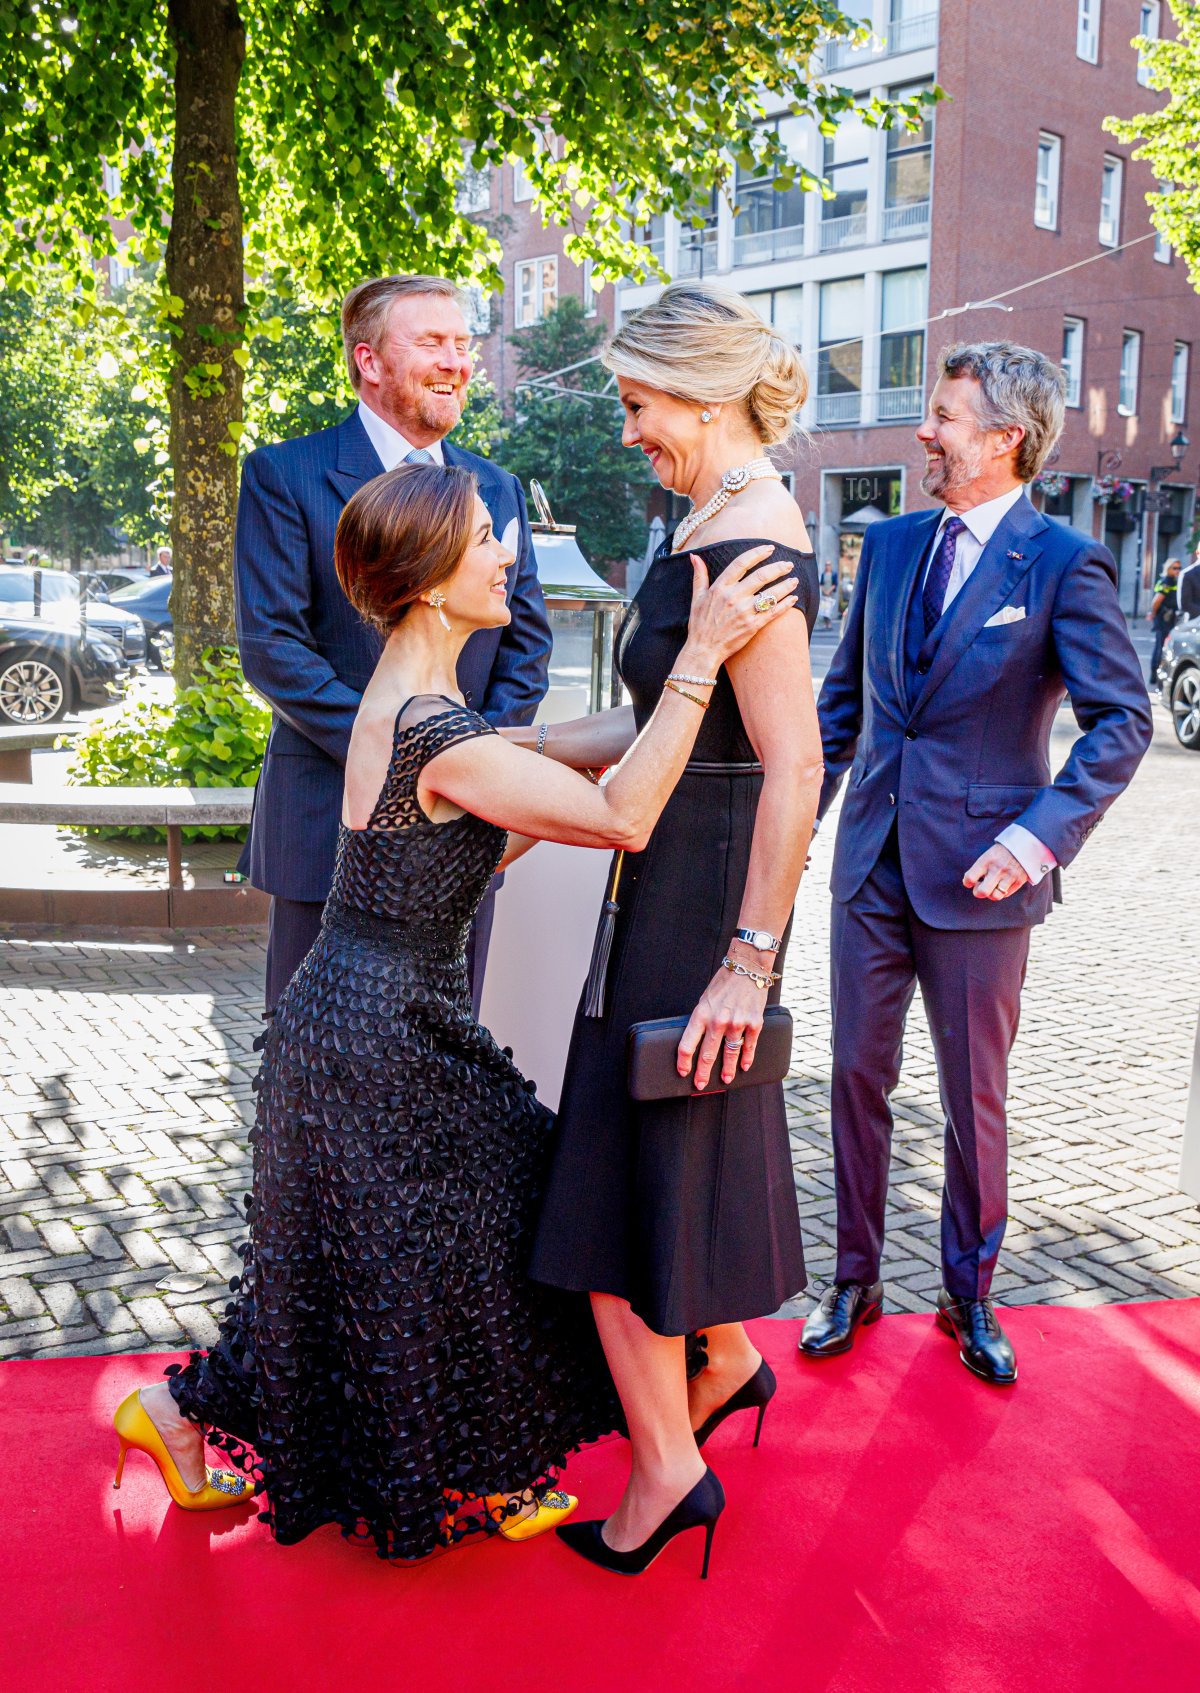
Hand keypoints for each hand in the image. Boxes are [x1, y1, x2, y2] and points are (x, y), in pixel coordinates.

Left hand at [676, 965, 769, 1090]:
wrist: (747, 967)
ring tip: (725, 1080)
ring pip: (730, 1054)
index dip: (684, 1062)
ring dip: (727, 1070)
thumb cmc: (723, 984)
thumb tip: (698, 1042)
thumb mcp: (705, 1000)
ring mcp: (738, 1023)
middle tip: (700, 1085)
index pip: (688, 1044)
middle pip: (708, 1054)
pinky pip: (749, 1046)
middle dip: (702, 1073)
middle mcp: (718, 1020)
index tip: (683, 1072)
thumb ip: (702, 1020)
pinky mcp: (754, 1023)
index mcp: (701, 1014)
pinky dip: (747, 1058)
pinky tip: (745, 1066)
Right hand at [681, 546, 798, 670]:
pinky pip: (773, 612)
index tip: (769, 548)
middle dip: (778, 568)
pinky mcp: (753, 626)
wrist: (703, 650)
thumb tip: (695, 556)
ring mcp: (744, 612)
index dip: (757, 553)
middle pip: (761, 576)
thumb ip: (699, 575)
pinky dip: (785, 604)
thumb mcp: (697, 597)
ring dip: (785, 585)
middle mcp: (733, 597)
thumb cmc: (700, 624)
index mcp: (720, 588)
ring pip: (770, 593)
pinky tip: (793, 598)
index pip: (741, 564)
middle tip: (788, 564)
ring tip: (795, 580)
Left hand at [963, 843, 1028, 900]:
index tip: (970, 881)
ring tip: (991, 887)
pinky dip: (1001, 892)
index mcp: (986, 860)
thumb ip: (980, 868)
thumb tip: (971, 882)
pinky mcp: (1019, 881)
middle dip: (978, 892)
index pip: (970, 878)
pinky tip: (1001, 884)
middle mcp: (997, 869)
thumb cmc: (1002, 851)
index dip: (967, 882)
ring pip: (995, 896)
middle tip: (980, 886)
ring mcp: (1009, 876)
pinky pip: (1006, 894)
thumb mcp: (988, 855)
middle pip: (982, 892)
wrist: (1025, 844)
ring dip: (991, 894)